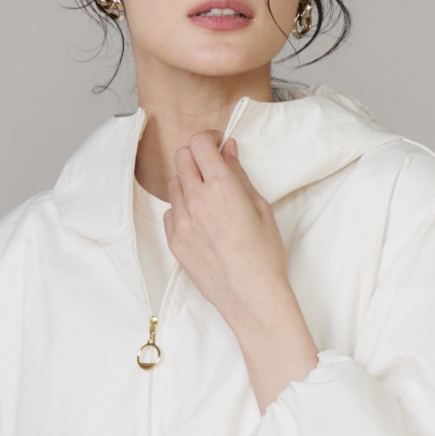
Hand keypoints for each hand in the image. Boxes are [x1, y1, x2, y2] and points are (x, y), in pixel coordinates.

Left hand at [164, 131, 291, 329]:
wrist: (251, 296)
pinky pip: (170, 212)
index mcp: (222, 188)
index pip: (199, 144)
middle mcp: (196, 201)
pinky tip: (200, 219)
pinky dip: (181, 208)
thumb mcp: (260, 208)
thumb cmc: (264, 255)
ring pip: (173, 184)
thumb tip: (227, 150)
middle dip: (196, 156)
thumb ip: (239, 175)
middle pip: (181, 158)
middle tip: (212, 167)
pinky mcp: (174, 242)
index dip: (209, 139)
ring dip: (188, 181)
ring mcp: (181, 222)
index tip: (218, 144)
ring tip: (208, 196)